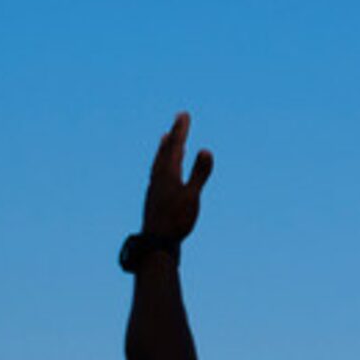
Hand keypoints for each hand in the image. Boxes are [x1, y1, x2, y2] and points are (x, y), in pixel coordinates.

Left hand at [141, 112, 213, 243]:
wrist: (156, 244)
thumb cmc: (176, 221)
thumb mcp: (192, 196)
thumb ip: (199, 173)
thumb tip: (205, 150)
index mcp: (167, 174)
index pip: (174, 146)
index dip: (180, 130)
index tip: (183, 114)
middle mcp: (158, 178)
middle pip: (165, 151)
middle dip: (173, 135)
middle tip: (178, 120)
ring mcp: (155, 188)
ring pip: (159, 162)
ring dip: (165, 149)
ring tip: (166, 138)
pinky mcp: (154, 197)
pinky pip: (158, 173)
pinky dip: (163, 164)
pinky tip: (164, 170)